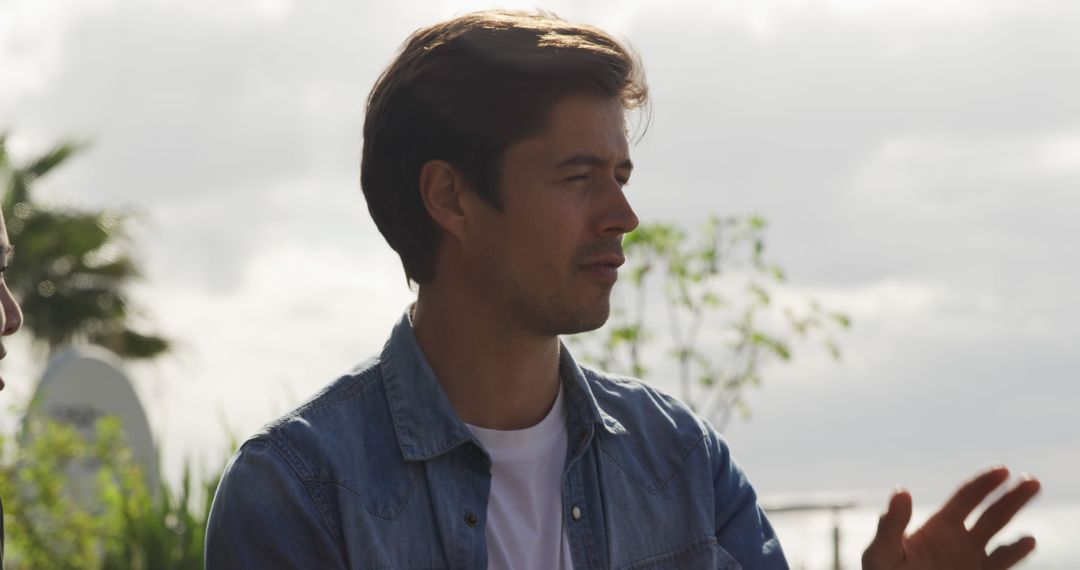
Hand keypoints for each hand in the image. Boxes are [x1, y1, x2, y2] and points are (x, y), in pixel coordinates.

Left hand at [862, 466, 1040, 569]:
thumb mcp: (882, 552)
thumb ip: (891, 525)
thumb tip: (901, 491)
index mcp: (938, 526)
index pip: (966, 497)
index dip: (984, 482)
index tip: (1003, 470)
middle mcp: (959, 540)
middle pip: (991, 513)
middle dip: (1012, 496)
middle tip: (1032, 481)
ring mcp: (971, 561)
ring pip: (1002, 537)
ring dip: (1017, 526)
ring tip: (1031, 521)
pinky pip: (1001, 565)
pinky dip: (1015, 553)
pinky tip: (1027, 541)